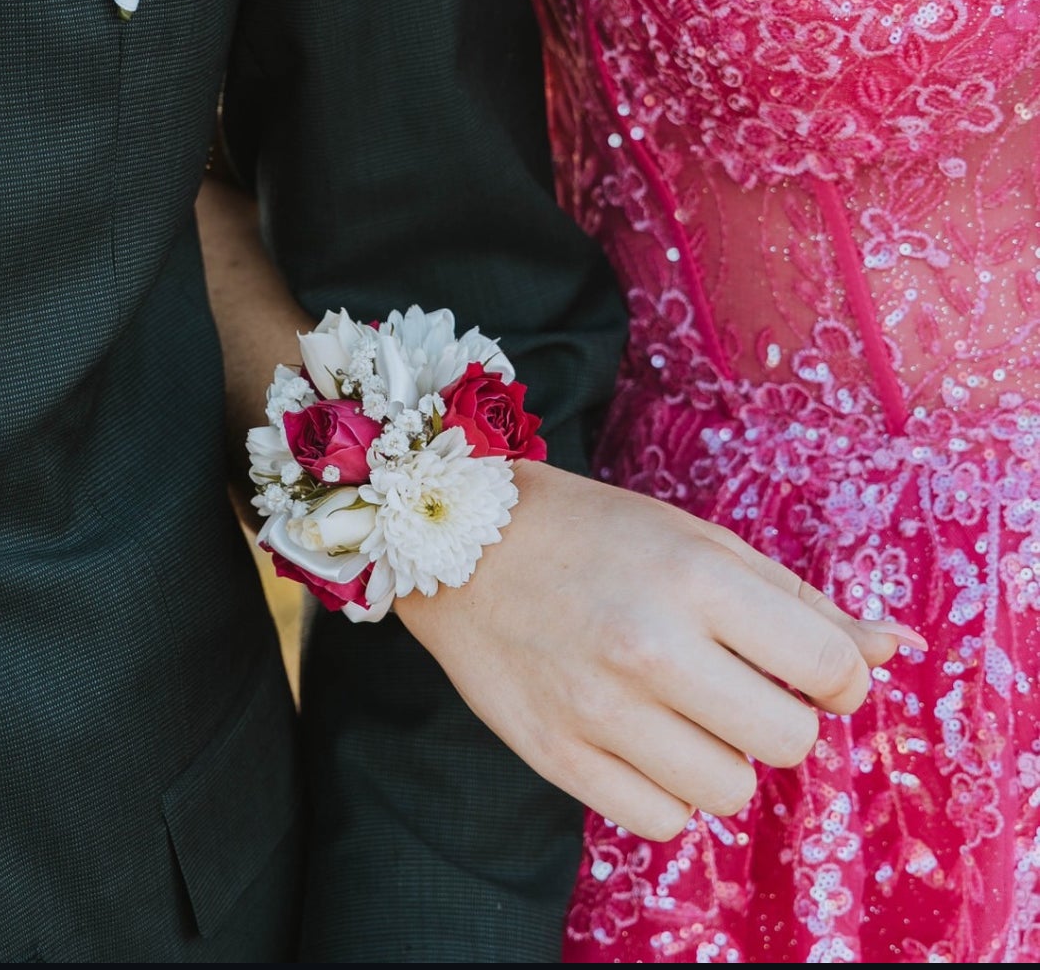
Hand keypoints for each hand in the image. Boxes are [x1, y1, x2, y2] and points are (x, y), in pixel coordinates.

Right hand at [396, 461, 924, 840]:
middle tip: (740, 687)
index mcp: (695, 578)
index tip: (808, 669)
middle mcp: (650, 646)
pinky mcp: (558, 756)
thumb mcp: (698, 541)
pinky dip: (665, 791)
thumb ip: (797, 600)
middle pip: (787, 742)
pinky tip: (641, 739)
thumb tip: (894, 650)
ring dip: (723, 760)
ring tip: (684, 712)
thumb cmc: (594, 534)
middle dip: (781, 720)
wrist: (461, 543)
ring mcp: (600, 708)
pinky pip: (660, 821)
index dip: (837, 679)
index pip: (829, 669)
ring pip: (728, 793)